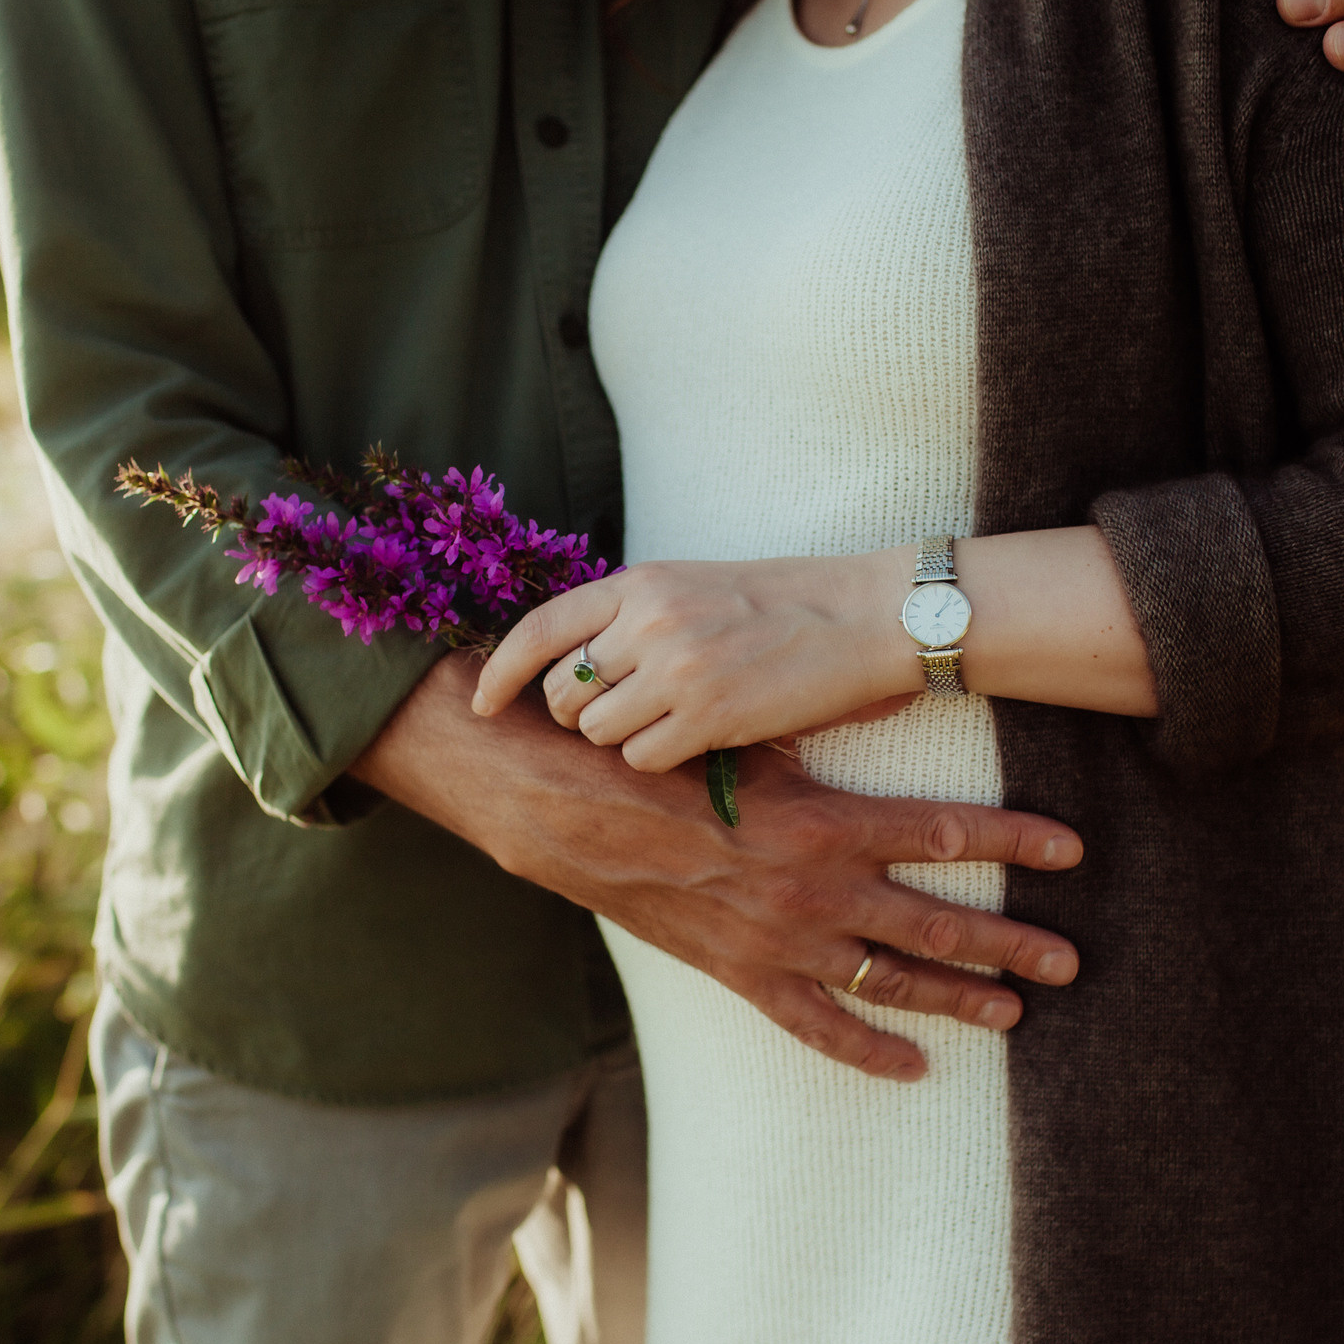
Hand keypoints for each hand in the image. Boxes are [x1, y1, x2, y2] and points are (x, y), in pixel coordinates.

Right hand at [356, 655, 1082, 1081]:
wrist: (559, 806)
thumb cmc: (658, 752)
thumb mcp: (750, 724)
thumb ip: (831, 715)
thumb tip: (908, 683)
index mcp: (820, 821)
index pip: (942, 834)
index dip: (1014, 842)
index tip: (1070, 851)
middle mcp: (811, 890)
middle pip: (937, 923)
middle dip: (1011, 943)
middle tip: (1071, 959)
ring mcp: (777, 942)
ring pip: (889, 981)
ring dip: (959, 998)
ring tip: (1019, 1011)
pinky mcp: (738, 974)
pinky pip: (815, 1028)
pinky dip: (867, 1051)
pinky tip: (914, 1066)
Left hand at [472, 552, 915, 774]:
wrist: (863, 615)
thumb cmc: (784, 602)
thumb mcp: (694, 585)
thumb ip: (633, 615)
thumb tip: (574, 665)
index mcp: (639, 584)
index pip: (539, 629)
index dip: (499, 673)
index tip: (480, 705)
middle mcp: (647, 623)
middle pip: (562, 695)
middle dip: (580, 716)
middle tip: (627, 713)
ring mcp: (675, 671)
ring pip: (598, 734)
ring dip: (626, 740)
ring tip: (676, 720)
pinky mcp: (708, 717)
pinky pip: (644, 760)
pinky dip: (663, 760)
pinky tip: (701, 738)